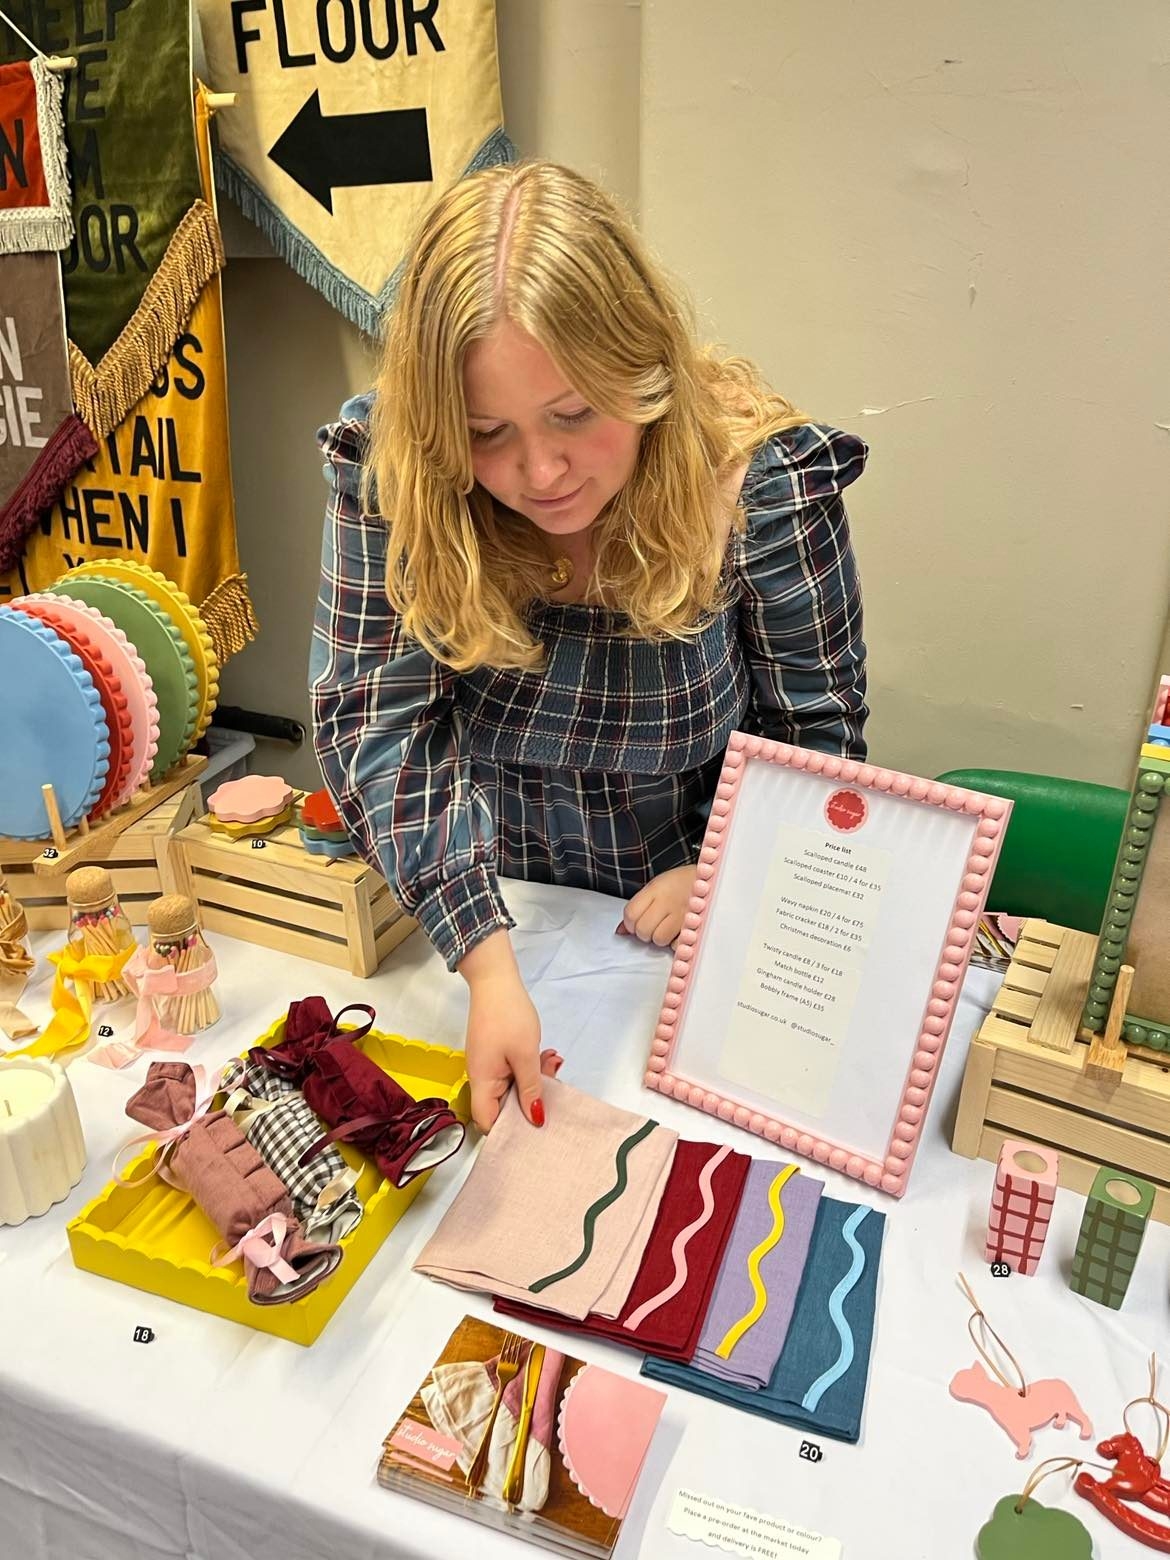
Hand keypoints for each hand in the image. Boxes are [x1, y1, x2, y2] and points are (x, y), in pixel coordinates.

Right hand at [459, 930, 562, 1132]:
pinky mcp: (495, 1054)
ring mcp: (488, 1065)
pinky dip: (529, 1067)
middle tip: (553, 1081)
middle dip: (530, 1098)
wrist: (495, 979)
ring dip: (534, 1079)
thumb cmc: (508, 1015)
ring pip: (512, 1087)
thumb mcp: (525, 1055)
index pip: (487, 1122)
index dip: (508, 1130)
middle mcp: (481, 1077)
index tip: (534, 1124)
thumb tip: (535, 1119)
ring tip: (551, 1061)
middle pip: (503, 1105)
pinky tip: (545, 1055)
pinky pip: (512, 1071)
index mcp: (482, 1081)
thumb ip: (531, 1089)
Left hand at [620, 864, 697, 947]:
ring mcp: (683, 914)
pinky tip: (679, 932)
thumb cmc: (680, 883)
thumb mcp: (656, 887)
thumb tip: (621, 932)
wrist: (711, 878)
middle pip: (643, 929)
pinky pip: (678, 944)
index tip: (635, 923)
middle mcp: (669, 901)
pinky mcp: (696, 926)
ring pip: (659, 939)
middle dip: (644, 932)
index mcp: (656, 889)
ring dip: (660, 938)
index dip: (629, 923)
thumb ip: (637, 907)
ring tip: (666, 929)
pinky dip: (677, 942)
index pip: (630, 914)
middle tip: (652, 926)